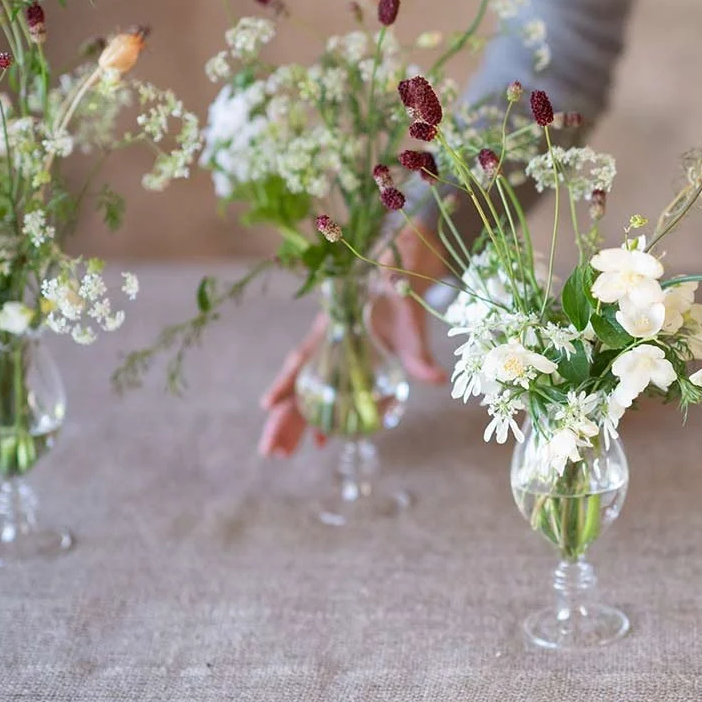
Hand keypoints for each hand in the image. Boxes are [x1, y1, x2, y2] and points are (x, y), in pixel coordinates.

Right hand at [258, 228, 448, 457]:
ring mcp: (343, 346)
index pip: (305, 357)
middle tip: (272, 452)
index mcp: (337, 325)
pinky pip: (337, 387)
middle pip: (302, 382)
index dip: (286, 382)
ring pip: (314, 388)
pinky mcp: (359, 351)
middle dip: (286, 416)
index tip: (268, 407)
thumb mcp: (410, 309)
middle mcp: (333, 339)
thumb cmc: (404, 272)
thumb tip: (434, 379)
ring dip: (303, 418)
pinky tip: (328, 433)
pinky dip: (332, 409)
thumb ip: (416, 346)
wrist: (411, 249)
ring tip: (289, 452)